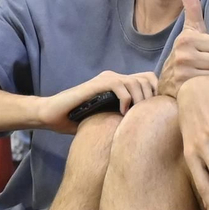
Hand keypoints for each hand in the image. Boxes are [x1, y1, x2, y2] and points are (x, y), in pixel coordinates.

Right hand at [34, 69, 157, 132]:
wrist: (51, 115)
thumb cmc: (77, 120)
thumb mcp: (106, 120)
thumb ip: (121, 118)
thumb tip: (144, 131)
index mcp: (120, 84)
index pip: (149, 79)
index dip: (157, 92)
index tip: (156, 112)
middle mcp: (115, 77)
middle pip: (147, 79)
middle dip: (151, 98)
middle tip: (146, 117)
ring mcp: (106, 79)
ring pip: (136, 81)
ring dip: (140, 100)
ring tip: (134, 116)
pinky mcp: (97, 84)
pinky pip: (120, 85)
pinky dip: (125, 99)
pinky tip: (122, 113)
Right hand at [157, 0, 208, 97]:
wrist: (167, 85)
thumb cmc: (186, 55)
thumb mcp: (189, 31)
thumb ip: (191, 8)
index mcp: (185, 38)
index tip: (201, 54)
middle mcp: (182, 54)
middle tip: (201, 67)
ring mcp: (182, 73)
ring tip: (199, 76)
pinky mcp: (185, 89)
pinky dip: (208, 89)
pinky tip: (197, 87)